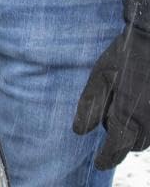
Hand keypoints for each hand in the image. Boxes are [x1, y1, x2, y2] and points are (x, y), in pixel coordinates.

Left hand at [73, 11, 149, 168]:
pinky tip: (132, 103)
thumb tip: (78, 131)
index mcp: (129, 113)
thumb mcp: (100, 76)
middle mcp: (149, 121)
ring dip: (133, 134)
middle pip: (134, 145)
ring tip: (120, 108)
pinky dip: (143, 125)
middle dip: (119, 141)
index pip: (117, 146)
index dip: (107, 157)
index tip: (99, 164)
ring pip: (146, 139)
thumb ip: (89, 104)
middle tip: (107, 119)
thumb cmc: (123, 56)